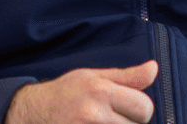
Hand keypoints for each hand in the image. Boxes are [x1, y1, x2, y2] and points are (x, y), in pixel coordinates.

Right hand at [6, 61, 157, 123]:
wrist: (32, 111)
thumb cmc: (65, 93)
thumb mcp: (93, 77)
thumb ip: (127, 77)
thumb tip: (154, 68)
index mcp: (100, 90)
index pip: (144, 107)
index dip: (140, 110)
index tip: (127, 110)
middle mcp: (94, 113)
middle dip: (128, 123)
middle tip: (109, 118)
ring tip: (101, 123)